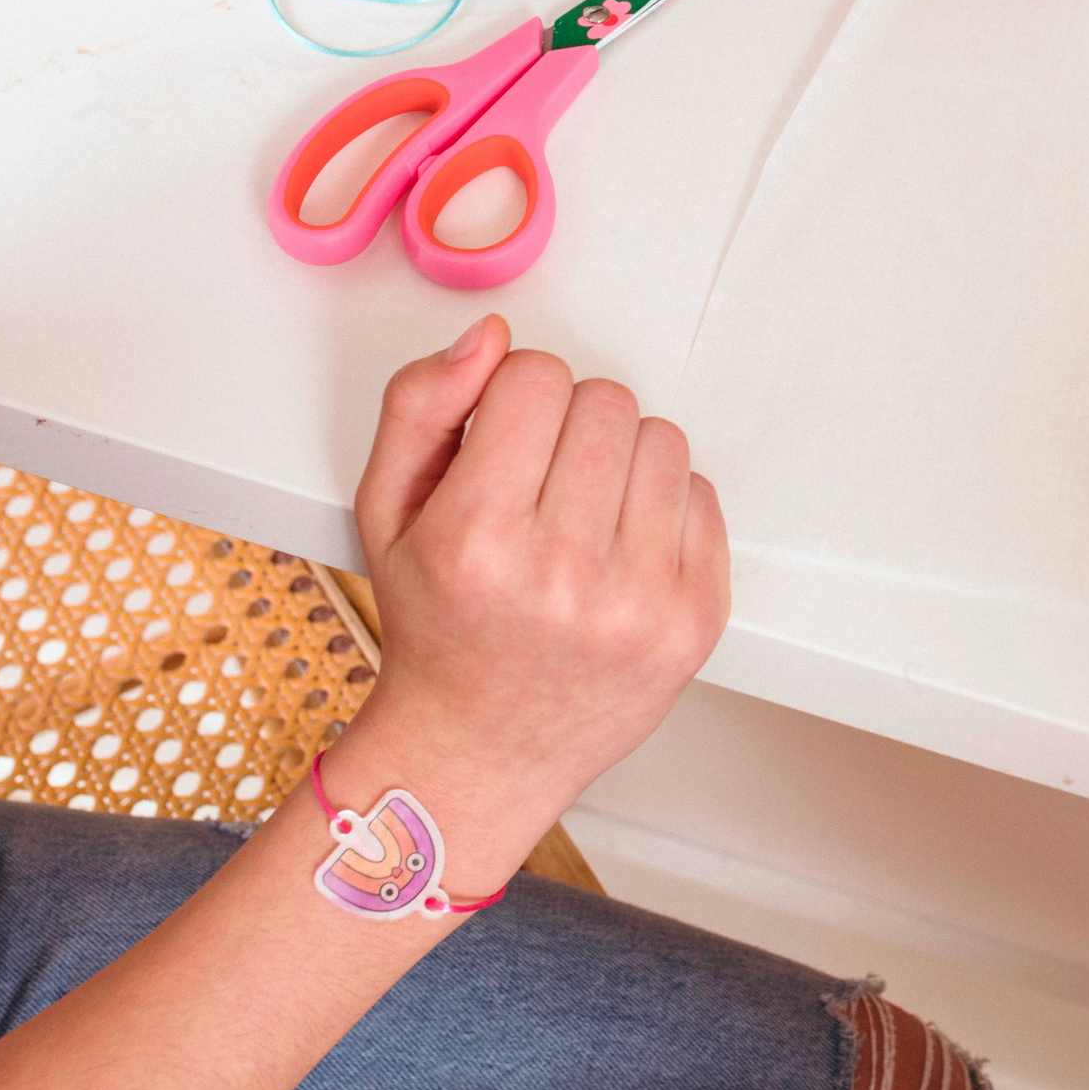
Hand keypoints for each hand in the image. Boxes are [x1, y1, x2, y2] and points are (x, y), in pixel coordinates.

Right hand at [334, 317, 727, 874]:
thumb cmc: (435, 626)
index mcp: (478, 539)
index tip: (500, 440)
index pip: (536, 379)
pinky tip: (615, 551)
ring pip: (660, 438)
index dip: (514, 396)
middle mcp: (564, 573)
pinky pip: (702, 494)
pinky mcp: (696, 619)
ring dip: (619, 459)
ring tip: (577, 516)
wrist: (479, 751)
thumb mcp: (386, 511)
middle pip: (605, 401)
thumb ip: (421, 407)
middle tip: (536, 483)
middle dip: (567, 425)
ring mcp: (641, 601)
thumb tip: (491, 338)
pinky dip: (660, 508)